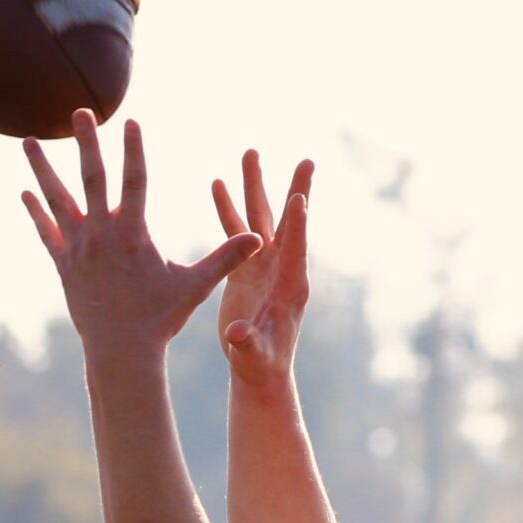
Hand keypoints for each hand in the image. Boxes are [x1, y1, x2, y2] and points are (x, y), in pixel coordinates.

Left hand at [23, 111, 259, 357]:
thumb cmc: (159, 318)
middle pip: (92, 177)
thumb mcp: (195, 286)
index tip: (131, 121)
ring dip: (43, 167)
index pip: (135, 180)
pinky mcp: (64, 266)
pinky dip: (36, 212)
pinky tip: (25, 192)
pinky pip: (47, 233)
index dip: (134, 150)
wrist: (121, 351)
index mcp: (132, 233)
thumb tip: (258, 239)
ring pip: (58, 199)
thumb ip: (224, 258)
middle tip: (80, 111)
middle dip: (87, 142)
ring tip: (29, 140)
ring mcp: (79, 249)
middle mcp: (101, 234)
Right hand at [212, 150, 313, 388]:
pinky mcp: (246, 266)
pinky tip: (217, 182)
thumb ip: (247, 343)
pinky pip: (236, 230)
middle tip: (306, 160)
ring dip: (254, 187)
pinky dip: (227, 207)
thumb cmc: (260, 366)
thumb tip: (236, 334)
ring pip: (260, 218)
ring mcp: (263, 264)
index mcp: (290, 287)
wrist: (256, 368)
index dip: (298, 225)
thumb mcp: (254, 356)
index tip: (299, 197)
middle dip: (293, 190)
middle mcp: (281, 268)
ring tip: (249, 154)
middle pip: (288, 222)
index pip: (296, 250)